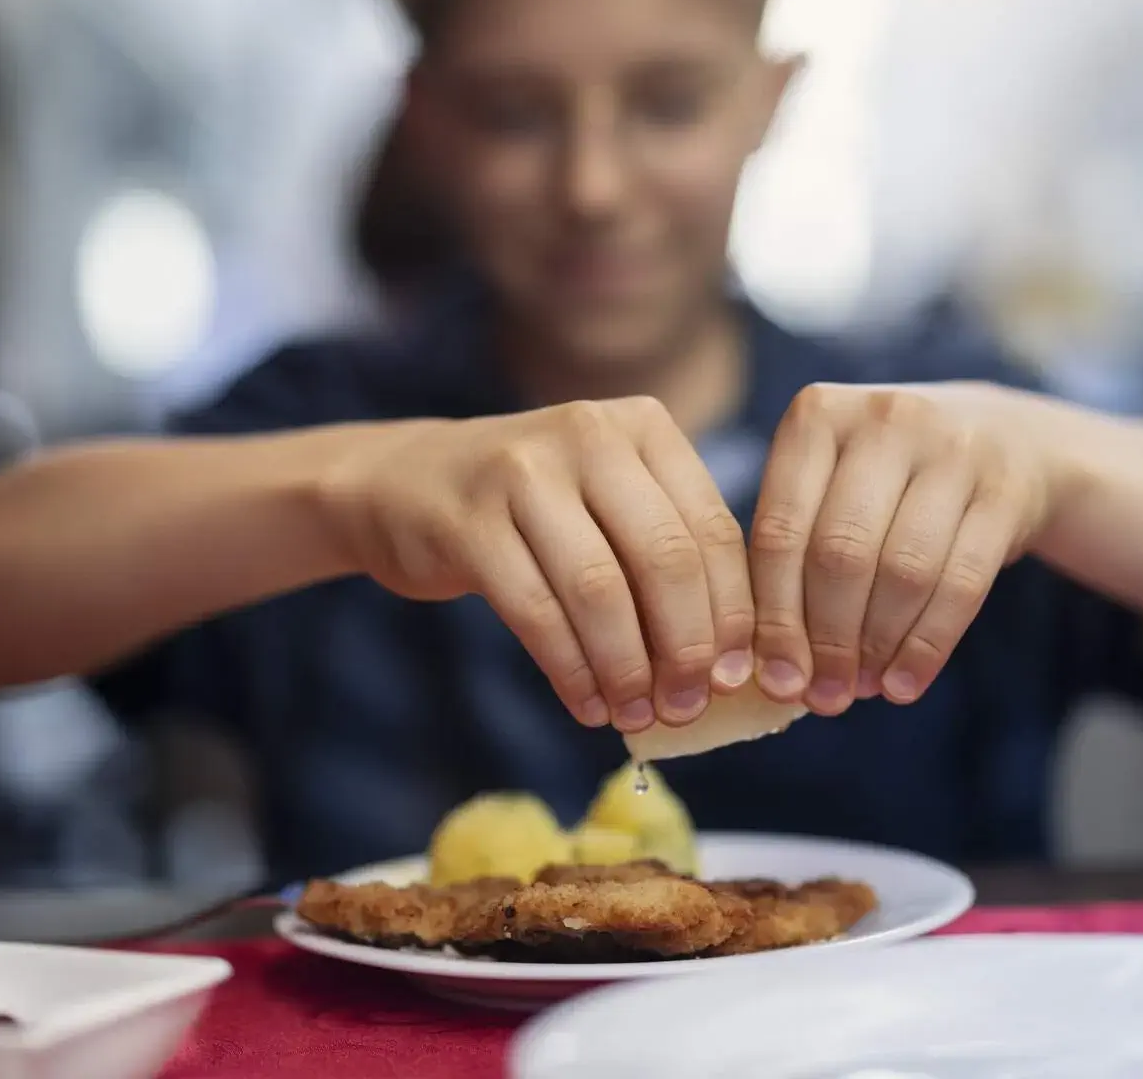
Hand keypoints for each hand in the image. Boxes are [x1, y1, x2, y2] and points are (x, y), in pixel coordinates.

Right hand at [329, 399, 754, 731]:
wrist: (404, 482)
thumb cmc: (533, 508)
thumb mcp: (608, 499)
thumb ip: (666, 554)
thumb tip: (731, 663)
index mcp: (643, 426)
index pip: (712, 529)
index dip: (732, 614)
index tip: (738, 679)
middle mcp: (588, 435)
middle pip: (665, 559)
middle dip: (686, 647)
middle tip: (688, 707)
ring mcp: (523, 472)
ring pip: (600, 590)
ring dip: (626, 668)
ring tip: (635, 715)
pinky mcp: (468, 520)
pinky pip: (535, 611)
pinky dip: (569, 670)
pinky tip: (585, 705)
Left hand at [749, 383, 1061, 713]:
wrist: (1008, 438)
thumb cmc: (889, 480)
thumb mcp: (833, 483)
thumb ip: (794, 551)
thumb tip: (771, 668)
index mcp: (818, 416)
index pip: (779, 530)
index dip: (773, 616)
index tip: (773, 679)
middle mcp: (884, 419)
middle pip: (840, 553)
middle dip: (826, 639)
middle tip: (820, 697)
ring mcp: (952, 448)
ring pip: (903, 571)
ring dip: (877, 646)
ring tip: (860, 690)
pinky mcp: (1006, 488)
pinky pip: (961, 582)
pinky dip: (928, 645)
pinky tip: (904, 684)